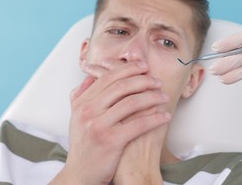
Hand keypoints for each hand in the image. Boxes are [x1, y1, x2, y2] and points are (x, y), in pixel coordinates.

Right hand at [50, 62, 170, 183]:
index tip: (144, 68)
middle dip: (143, 81)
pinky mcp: (111, 140)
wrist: (81, 174)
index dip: (128, 70)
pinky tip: (165, 116)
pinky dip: (155, 118)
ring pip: (131, 102)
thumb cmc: (84, 145)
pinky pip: (138, 124)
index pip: (108, 78)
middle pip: (121, 87)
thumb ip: (80, 95)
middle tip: (157, 81)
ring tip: (164, 96)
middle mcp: (88, 111)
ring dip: (152, 97)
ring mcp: (98, 125)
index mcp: (82, 103)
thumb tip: (91, 76)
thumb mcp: (76, 117)